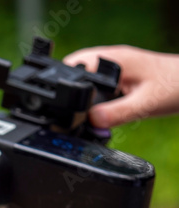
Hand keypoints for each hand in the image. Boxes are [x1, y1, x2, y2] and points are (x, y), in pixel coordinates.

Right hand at [64, 45, 178, 127]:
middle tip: (81, 112)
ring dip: (86, 92)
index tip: (68, 107)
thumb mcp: (144, 105)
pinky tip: (106, 106)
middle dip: (74, 91)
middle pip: (75, 70)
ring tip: (95, 111)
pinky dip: (98, 93)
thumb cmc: (176, 86)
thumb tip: (90, 122)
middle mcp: (111, 57)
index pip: (73, 66)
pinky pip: (100, 80)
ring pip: (88, 76)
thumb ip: (116, 114)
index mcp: (112, 60)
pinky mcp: (122, 70)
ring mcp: (117, 62)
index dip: (66, 86)